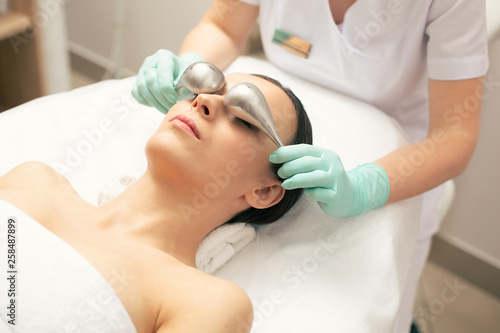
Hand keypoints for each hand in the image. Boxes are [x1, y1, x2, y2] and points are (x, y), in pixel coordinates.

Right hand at [131, 50, 204, 113]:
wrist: (181, 71)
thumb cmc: (187, 73)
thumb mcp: (190, 75)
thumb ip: (187, 82)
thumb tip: (182, 93)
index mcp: (164, 56)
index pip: (162, 73)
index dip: (166, 89)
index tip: (174, 99)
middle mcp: (150, 62)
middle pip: (149, 81)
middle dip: (161, 97)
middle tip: (171, 106)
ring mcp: (142, 71)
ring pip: (141, 88)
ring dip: (154, 102)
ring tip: (166, 109)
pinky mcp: (138, 81)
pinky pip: (136, 93)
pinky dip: (146, 101)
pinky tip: (158, 105)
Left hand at [269, 144, 389, 216]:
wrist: (350, 194)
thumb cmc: (326, 179)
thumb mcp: (316, 166)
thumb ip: (301, 161)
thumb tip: (276, 158)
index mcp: (325, 154)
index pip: (304, 149)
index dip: (286, 152)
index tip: (272, 157)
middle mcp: (332, 165)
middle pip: (308, 162)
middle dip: (289, 167)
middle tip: (280, 173)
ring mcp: (336, 180)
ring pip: (315, 177)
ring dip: (297, 180)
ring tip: (285, 184)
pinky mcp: (336, 195)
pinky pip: (321, 194)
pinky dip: (311, 193)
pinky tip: (306, 192)